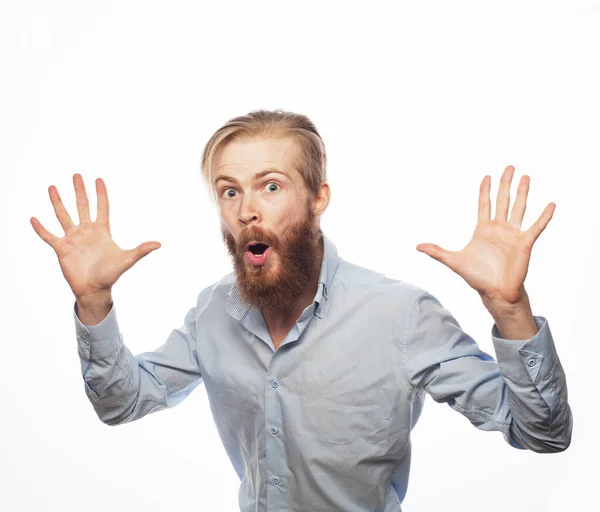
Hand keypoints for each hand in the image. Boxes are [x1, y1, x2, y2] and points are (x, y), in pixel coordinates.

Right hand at [31, 174, 160, 299]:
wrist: (94, 290)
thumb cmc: (110, 275)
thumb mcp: (127, 260)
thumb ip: (141, 250)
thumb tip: (159, 244)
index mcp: (102, 231)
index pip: (102, 207)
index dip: (101, 194)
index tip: (98, 179)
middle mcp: (86, 231)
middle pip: (82, 206)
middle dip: (80, 191)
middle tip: (76, 175)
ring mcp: (73, 239)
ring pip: (63, 216)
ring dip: (58, 202)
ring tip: (52, 187)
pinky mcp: (61, 249)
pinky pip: (49, 236)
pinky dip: (41, 228)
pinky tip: (33, 218)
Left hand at [416, 165, 554, 305]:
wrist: (495, 293)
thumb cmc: (477, 277)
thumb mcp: (454, 261)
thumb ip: (437, 252)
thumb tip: (417, 246)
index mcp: (483, 230)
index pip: (484, 204)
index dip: (485, 191)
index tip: (486, 176)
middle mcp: (499, 229)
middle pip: (503, 201)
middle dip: (505, 184)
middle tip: (509, 167)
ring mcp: (513, 235)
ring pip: (518, 209)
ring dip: (523, 193)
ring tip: (526, 177)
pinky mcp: (525, 243)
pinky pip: (536, 227)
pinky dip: (543, 217)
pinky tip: (550, 205)